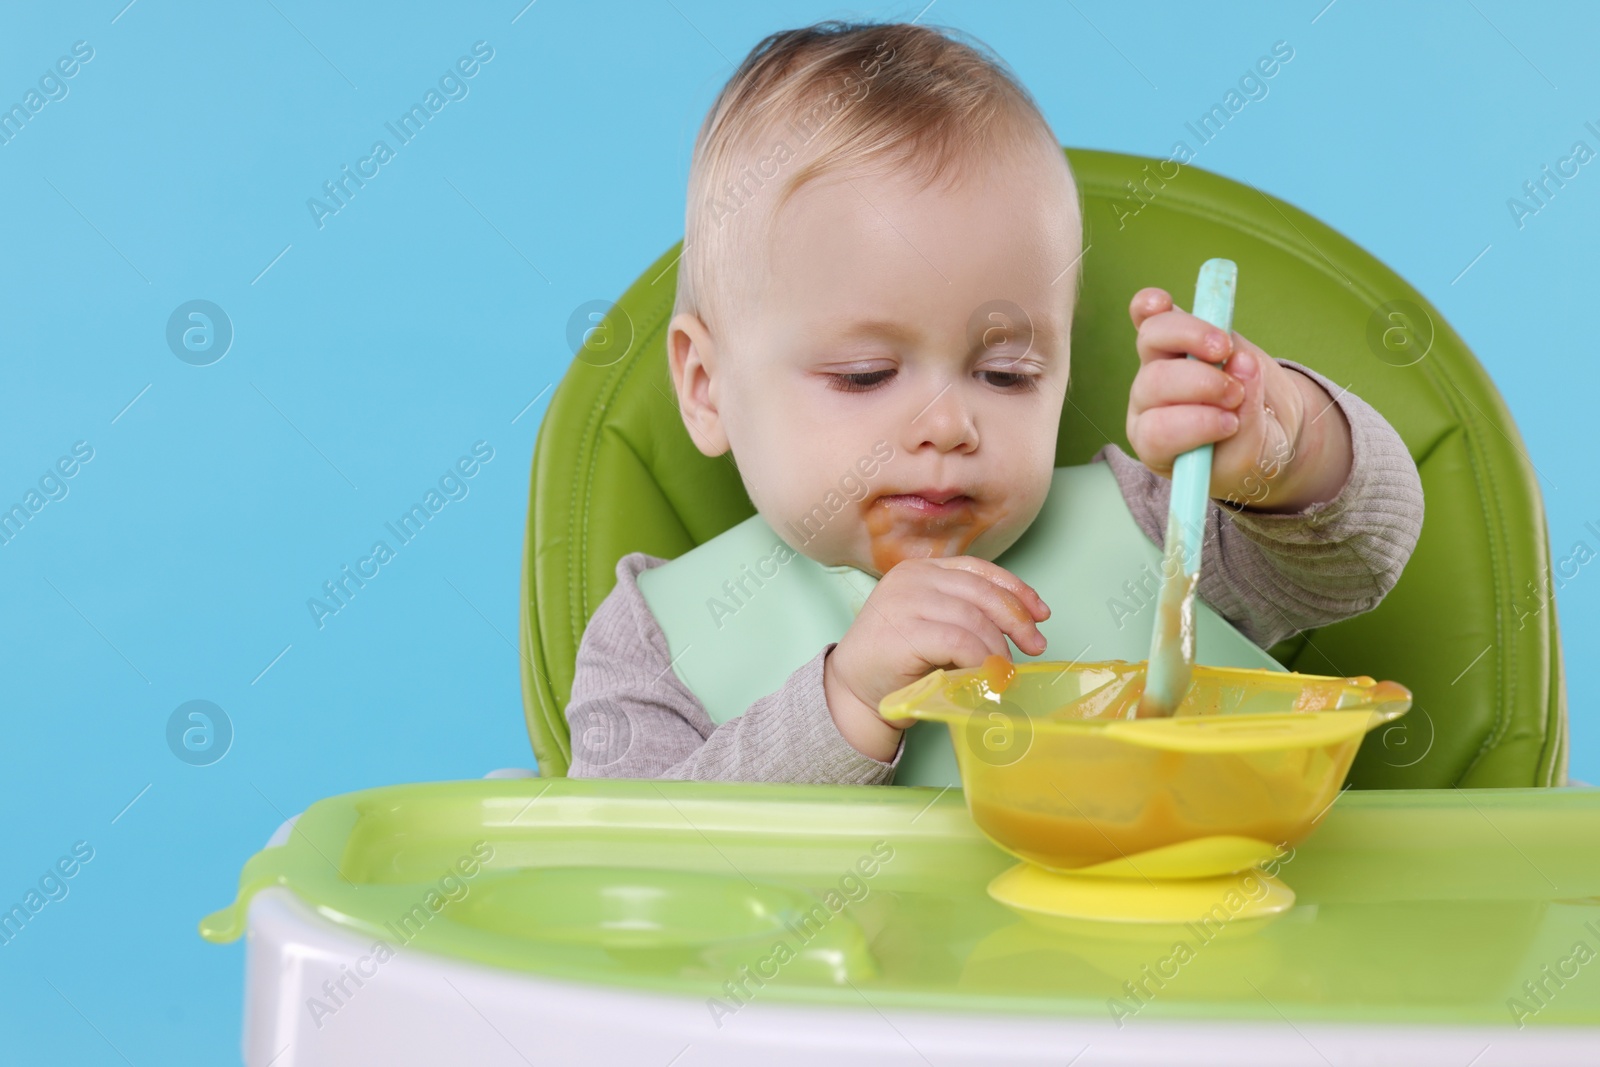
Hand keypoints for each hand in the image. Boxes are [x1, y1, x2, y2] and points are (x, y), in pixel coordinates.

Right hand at [822, 557, 1048, 760]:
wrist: (853, 691)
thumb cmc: (898, 663)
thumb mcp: (933, 625)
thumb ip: (966, 614)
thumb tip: (1025, 624)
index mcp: (920, 570)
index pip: (979, 570)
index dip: (1016, 590)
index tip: (1040, 614)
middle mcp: (912, 579)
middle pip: (982, 592)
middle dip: (1017, 620)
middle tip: (1035, 646)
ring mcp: (905, 603)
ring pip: (975, 619)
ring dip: (998, 649)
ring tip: (1004, 671)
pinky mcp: (904, 631)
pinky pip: (960, 642)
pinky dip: (981, 660)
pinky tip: (986, 675)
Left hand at [1126, 287, 1351, 511]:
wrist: (1265, 423)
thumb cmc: (1252, 448)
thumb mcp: (1256, 454)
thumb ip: (1247, 421)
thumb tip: (1240, 363)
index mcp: (1157, 445)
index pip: (1156, 433)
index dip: (1194, 424)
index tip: (1231, 423)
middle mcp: (1148, 404)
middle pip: (1153, 382)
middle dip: (1199, 383)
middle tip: (1235, 392)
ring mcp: (1157, 366)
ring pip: (1153, 339)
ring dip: (1190, 337)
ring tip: (1226, 349)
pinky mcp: (1174, 337)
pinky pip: (1149, 316)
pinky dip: (1151, 305)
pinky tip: (1160, 302)